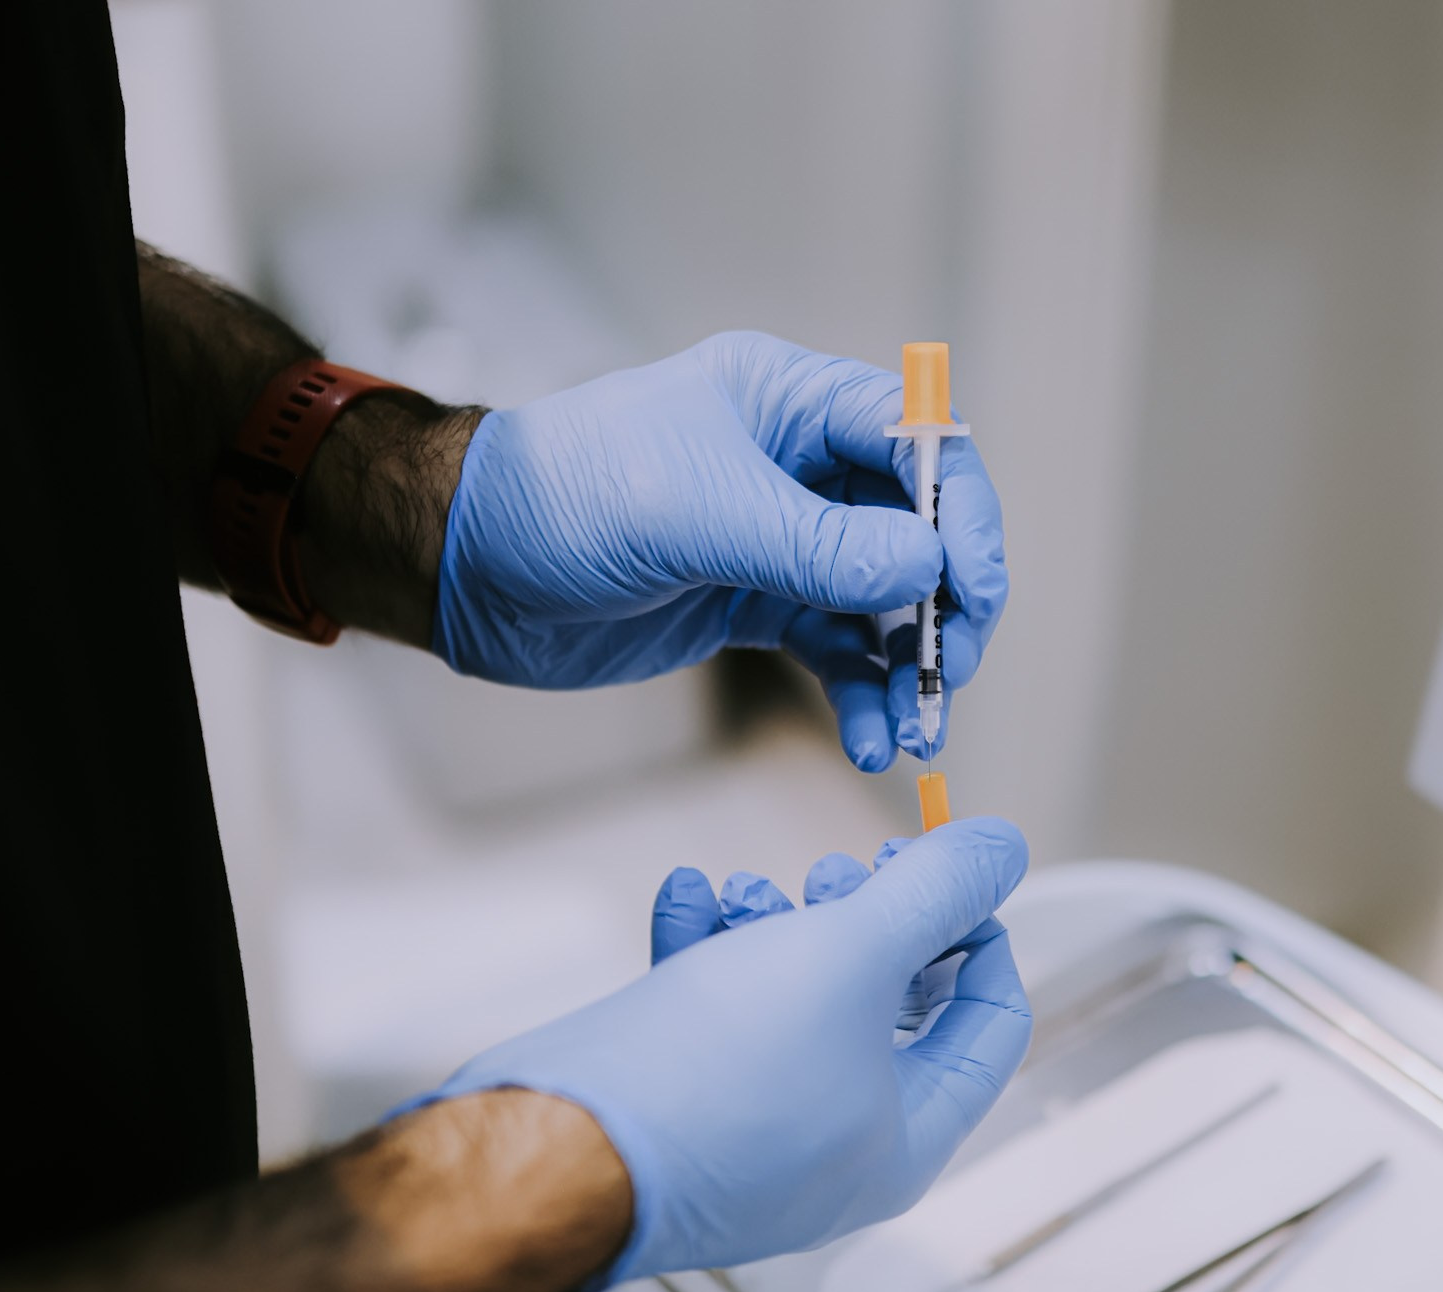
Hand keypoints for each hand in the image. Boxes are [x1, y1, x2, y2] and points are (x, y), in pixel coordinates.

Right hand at [396, 818, 1033, 1284]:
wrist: (554, 1144)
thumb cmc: (708, 1081)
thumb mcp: (852, 955)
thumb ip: (935, 893)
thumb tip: (1001, 848)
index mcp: (904, 1137)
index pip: (990, 1026)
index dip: (979, 931)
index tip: (944, 872)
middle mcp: (835, 1147)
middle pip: (887, 1008)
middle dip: (863, 920)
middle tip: (840, 874)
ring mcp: (753, 1131)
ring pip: (794, 1003)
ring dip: (776, 925)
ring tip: (749, 887)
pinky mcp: (680, 1108)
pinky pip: (715, 1016)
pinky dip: (708, 948)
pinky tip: (688, 899)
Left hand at [431, 331, 1008, 766]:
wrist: (467, 566)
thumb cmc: (562, 498)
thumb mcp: (698, 513)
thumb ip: (820, 545)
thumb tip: (928, 567)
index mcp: (789, 401)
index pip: (916, 440)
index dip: (962, 513)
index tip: (976, 589)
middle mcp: (796, 463)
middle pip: (917, 527)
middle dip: (946, 605)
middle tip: (951, 673)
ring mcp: (780, 537)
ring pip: (885, 599)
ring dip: (909, 667)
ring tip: (913, 730)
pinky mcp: (755, 602)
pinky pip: (837, 650)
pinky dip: (861, 695)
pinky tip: (870, 739)